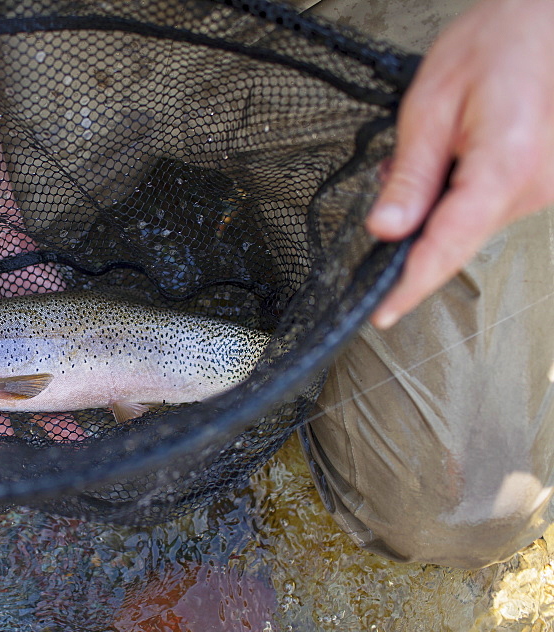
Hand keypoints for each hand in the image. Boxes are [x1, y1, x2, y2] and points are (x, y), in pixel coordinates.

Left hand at [365, 0, 553, 328]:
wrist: (547, 16)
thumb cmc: (498, 42)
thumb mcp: (430, 106)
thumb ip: (409, 176)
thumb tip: (384, 229)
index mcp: (504, 169)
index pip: (446, 248)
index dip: (409, 286)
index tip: (384, 313)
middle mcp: (535, 187)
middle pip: (456, 237)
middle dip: (415, 221)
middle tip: (403, 165)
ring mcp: (546, 187)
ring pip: (470, 220)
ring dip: (439, 198)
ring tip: (440, 141)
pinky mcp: (544, 182)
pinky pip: (488, 202)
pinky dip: (461, 188)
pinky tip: (459, 148)